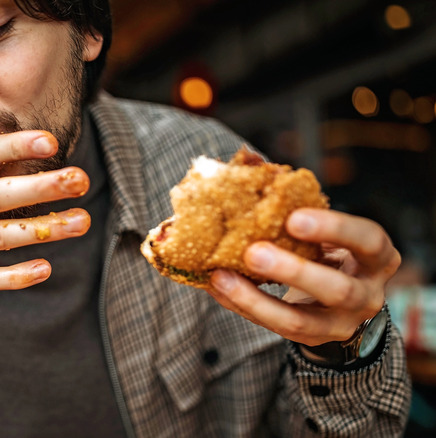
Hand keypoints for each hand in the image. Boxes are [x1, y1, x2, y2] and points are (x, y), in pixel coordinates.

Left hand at [208, 208, 400, 346]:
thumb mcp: (325, 229)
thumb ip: (295, 202)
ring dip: (256, 299)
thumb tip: (249, 160)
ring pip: (300, 321)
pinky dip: (241, 305)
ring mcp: (339, 323)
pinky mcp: (309, 339)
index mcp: (377, 256)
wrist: (338, 301)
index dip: (334, 228)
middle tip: (253, 251)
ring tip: (222, 277)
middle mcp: (366, 294)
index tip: (293, 217)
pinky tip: (216, 286)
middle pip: (337, 289)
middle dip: (294, 271)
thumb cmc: (327, 249)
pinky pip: (272, 327)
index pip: (368, 241)